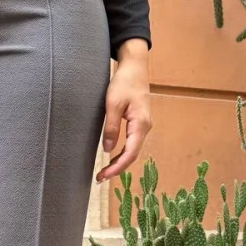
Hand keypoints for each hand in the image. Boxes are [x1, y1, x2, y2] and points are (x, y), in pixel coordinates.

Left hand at [96, 39, 151, 183]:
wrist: (134, 67)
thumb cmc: (124, 82)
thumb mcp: (113, 104)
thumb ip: (111, 127)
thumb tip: (107, 150)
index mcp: (140, 124)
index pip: (130, 153)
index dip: (117, 168)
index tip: (104, 176)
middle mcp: (145, 128)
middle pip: (132, 155)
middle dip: (117, 169)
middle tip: (100, 178)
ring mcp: (143, 126)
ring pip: (132, 150)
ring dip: (119, 162)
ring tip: (104, 172)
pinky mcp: (138, 123)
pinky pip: (131, 143)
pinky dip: (122, 153)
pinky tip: (112, 158)